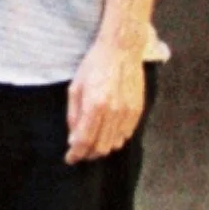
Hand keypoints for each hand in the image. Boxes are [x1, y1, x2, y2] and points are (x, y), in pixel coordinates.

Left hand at [66, 37, 146, 163]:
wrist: (121, 50)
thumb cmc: (94, 66)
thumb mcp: (75, 88)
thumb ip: (74, 116)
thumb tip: (73, 140)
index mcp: (95, 106)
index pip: (85, 141)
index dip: (76, 154)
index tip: (70, 159)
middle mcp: (113, 112)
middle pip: (101, 147)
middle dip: (88, 153)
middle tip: (79, 152)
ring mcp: (128, 112)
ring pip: (114, 144)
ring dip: (101, 147)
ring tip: (91, 143)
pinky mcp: (138, 110)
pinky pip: (126, 134)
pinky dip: (115, 139)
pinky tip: (106, 132)